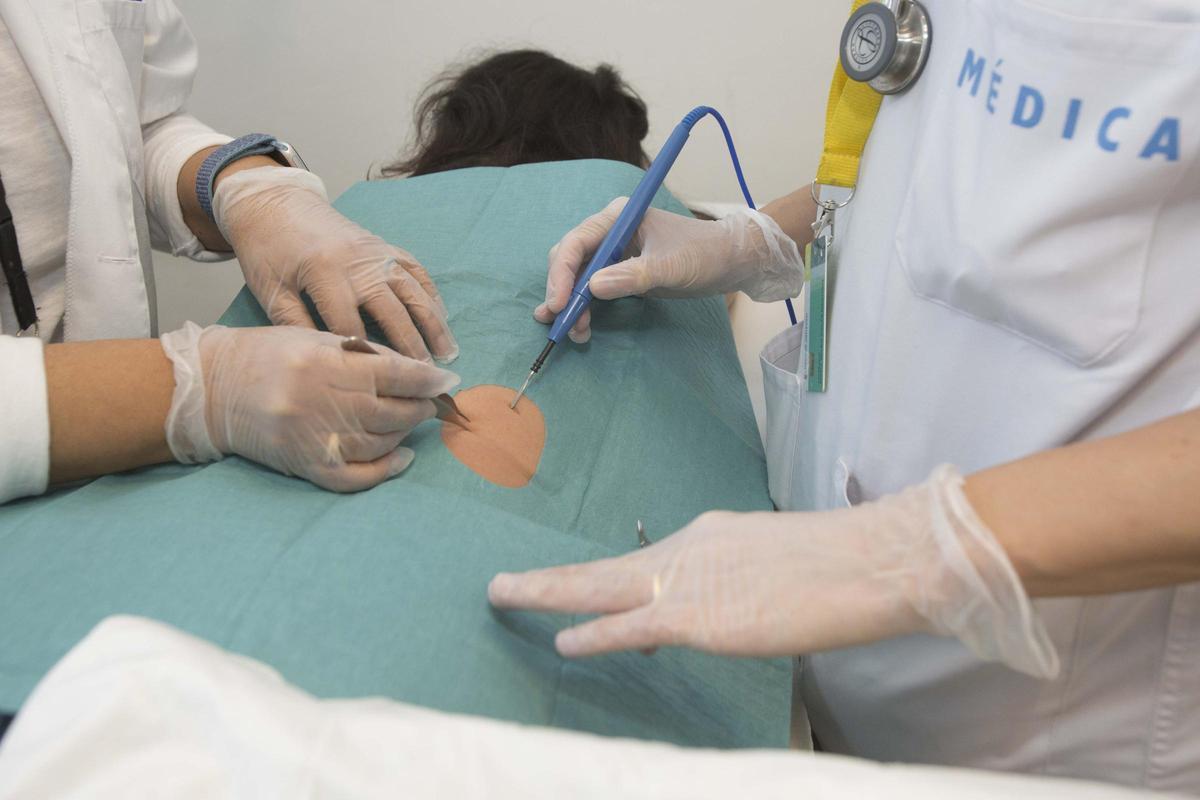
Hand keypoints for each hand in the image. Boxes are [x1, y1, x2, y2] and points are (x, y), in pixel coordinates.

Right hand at [160, 323, 458, 491]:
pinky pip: (355, 476)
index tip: (448, 381)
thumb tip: (415, 372)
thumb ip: (363, 354)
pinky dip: (385, 470)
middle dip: (419, 408)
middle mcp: (319, 400)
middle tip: (430, 403)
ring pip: (379, 443)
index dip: (426, 380)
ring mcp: (311, 436)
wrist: (213, 387)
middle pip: (391, 411)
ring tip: (410, 422)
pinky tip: (401, 457)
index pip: (392, 373)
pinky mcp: (303, 464)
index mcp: (323, 361)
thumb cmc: (269, 355)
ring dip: (403, 435)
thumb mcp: (315, 338)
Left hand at [214, 167, 457, 363]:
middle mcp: (359, 263)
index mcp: (326, 274)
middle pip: (393, 312)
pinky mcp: (384, 245)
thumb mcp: (270, 291)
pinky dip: (431, 293)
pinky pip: (416, 270)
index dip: (366, 356)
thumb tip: (324, 360)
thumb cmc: (267, 250)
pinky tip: (442, 315)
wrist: (274, 203)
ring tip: (448, 351)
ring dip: (433, 322)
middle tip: (426, 376)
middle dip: (412, 346)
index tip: (380, 384)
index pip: (352, 325)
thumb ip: (295, 325)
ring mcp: (377, 252)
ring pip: (414, 291)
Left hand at [489, 466, 1058, 677]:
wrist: (872, 560)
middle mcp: (689, 549)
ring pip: (600, 587)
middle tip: (503, 583)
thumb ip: (743, 584)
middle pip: (602, 567)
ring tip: (505, 594)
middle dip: (550, 578)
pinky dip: (594, 634)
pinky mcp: (700, 616)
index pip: (646, 562)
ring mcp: (690, 581)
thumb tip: (728, 607)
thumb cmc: (844, 564)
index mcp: (711, 536)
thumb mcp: (781, 565)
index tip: (579, 591)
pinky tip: (563, 641)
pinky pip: (631, 625)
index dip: (609, 582)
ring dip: (549, 592)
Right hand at [535, 199, 802, 342]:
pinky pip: (593, 288)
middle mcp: (610, 231)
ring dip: (572, 303)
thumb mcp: (670, 267)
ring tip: (572, 331)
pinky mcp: (621, 270)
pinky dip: (585, 306)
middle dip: (563, 291)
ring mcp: (614, 252)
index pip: (577, 242)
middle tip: (561, 321)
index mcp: (618, 218)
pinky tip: (580, 325)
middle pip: (571, 259)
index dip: (563, 273)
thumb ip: (632, 276)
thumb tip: (592, 288)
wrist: (730, 261)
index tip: (560, 303)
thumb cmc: (704, 255)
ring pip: (579, 276)